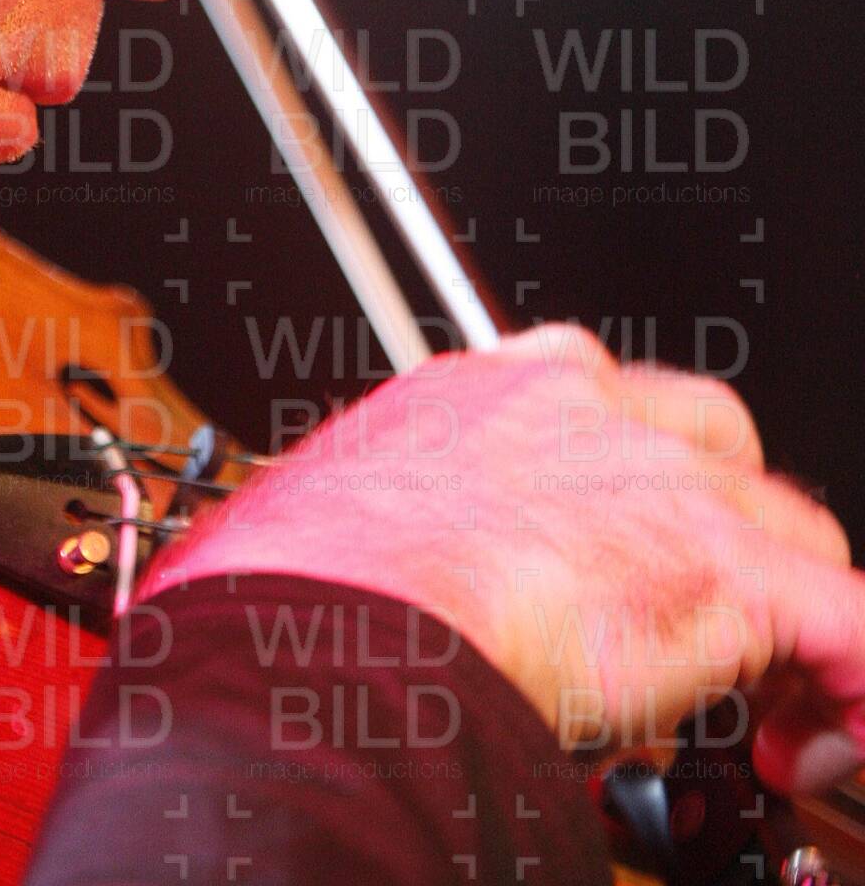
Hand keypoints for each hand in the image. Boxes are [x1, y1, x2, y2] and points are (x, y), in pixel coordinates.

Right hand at [143, 324, 864, 794]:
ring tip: (759, 700)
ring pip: (788, 525)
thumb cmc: (306, 587)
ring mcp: (659, 478)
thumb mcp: (363, 518)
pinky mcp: (718, 565)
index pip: (609, 405)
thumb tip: (428, 596)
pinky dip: (848, 672)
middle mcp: (586, 407)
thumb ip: (426, 528)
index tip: (622, 559)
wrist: (321, 621)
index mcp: (490, 387)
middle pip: (718, 449)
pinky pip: (840, 615)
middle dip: (724, 534)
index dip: (637, 488)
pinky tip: (821, 730)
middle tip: (702, 631)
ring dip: (784, 608)